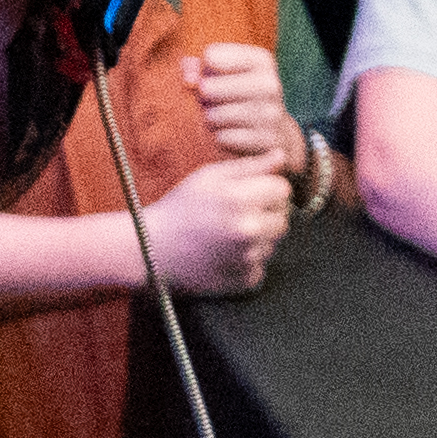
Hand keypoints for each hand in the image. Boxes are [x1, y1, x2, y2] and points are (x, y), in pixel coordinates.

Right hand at [138, 154, 296, 296]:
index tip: (251, 191)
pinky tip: (225, 254)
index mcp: (240, 199)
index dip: (269, 188)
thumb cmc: (180, 207)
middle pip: (283, 218)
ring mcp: (247, 258)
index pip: (283, 189)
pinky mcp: (244, 280)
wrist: (153, 249)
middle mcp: (248, 230)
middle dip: (267, 214)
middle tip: (239, 213)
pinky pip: (261, 266)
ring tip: (227, 234)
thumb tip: (281, 156)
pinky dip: (248, 261)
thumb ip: (249, 166)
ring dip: (258, 238)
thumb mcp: (209, 177)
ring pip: (273, 243)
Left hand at [189, 42, 303, 183]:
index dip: (202, 69)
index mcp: (260, 60)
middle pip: (208, 87)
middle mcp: (270, 83)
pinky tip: (230, 133)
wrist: (277, 132)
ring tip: (218, 116)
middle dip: (202, 96)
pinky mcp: (266, 140)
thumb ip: (197, 68)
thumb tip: (188, 79)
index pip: (211, 56)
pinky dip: (221, 137)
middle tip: (208, 100)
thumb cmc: (239, 95)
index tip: (210, 75)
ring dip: (209, 118)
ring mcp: (271, 113)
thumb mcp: (222, 75)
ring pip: (215, 115)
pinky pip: (224, 138)